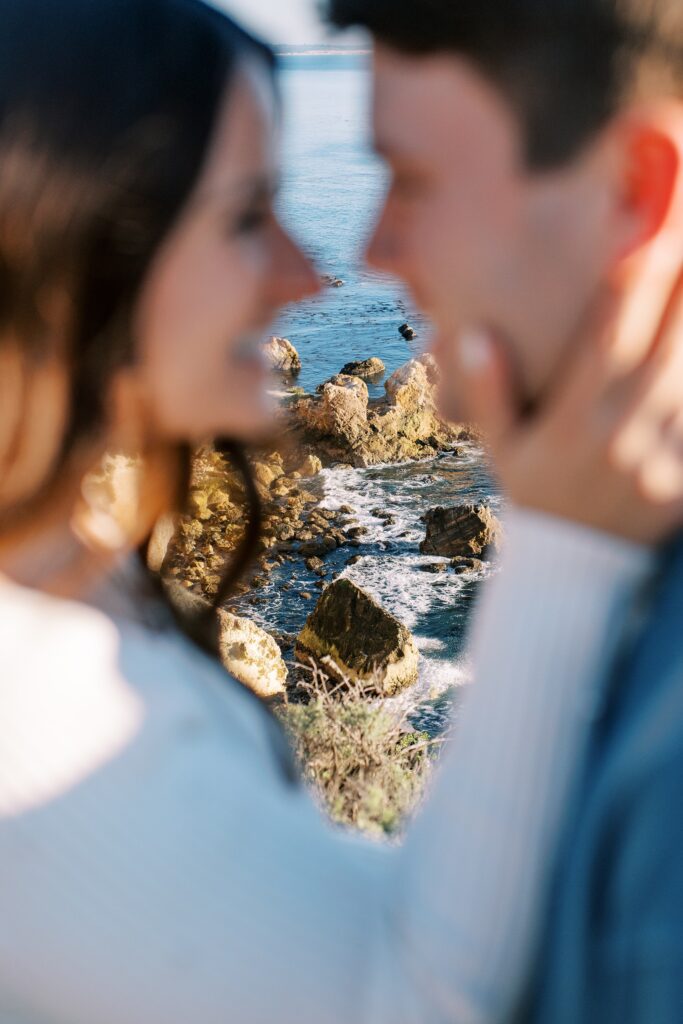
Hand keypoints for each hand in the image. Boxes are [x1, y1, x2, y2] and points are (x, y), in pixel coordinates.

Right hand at [455, 271, 682, 545]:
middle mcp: (616, 441)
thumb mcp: (499, 447)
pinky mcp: (682, 484)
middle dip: (679, 298)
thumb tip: (474, 335)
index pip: (604, 348)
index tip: (642, 242)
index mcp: (569, 427)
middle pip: (660, 356)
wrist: (571, 566)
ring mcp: (654, 464)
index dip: (626, 294)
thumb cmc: (534, 491)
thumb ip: (486, 392)